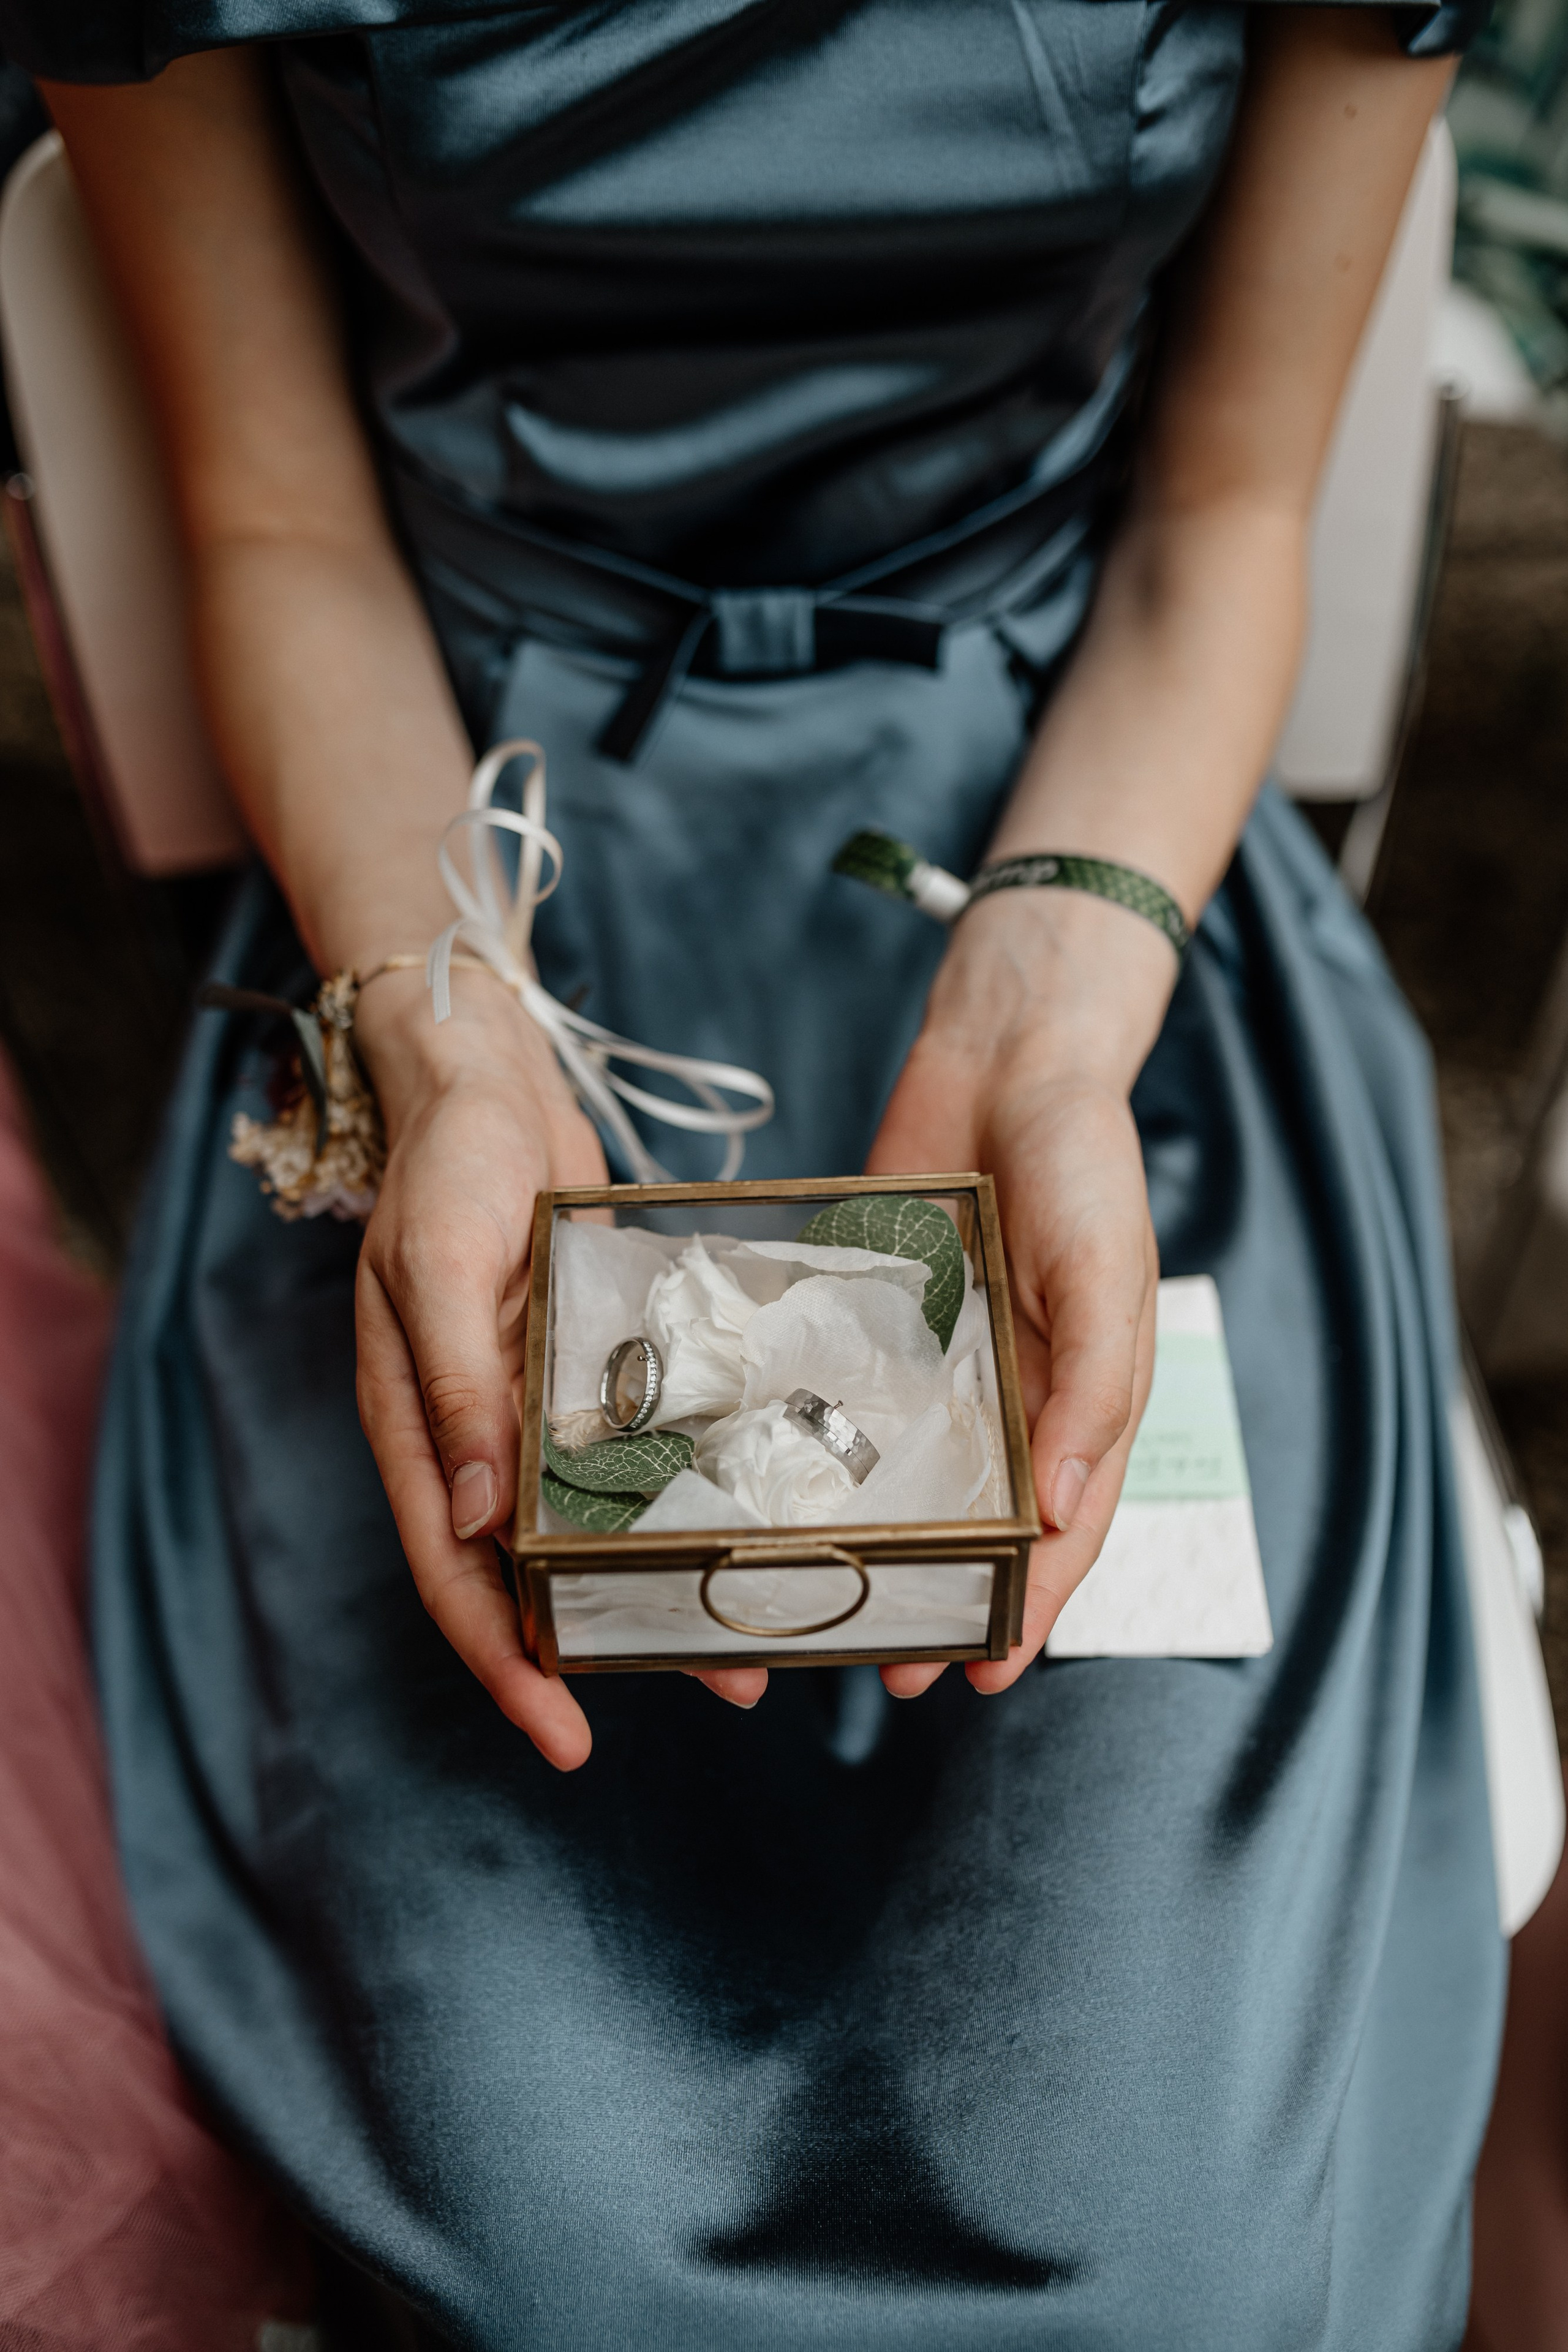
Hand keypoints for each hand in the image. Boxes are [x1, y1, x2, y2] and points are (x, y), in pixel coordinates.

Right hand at [352, 973, 764, 1770]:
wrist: (484, 1078)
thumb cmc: (449, 1164)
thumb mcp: (442, 1267)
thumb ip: (458, 1388)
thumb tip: (482, 1522)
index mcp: (419, 1427)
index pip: (457, 1577)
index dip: (507, 1665)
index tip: (567, 1739)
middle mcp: (472, 1432)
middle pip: (530, 1574)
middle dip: (606, 1648)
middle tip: (718, 1688)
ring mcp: (527, 1403)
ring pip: (584, 1524)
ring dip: (654, 1582)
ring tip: (749, 1629)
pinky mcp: (577, 1365)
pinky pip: (618, 1454)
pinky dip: (664, 1499)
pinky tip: (730, 1519)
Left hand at [865, 887, 1171, 1698]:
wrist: (1009, 1059)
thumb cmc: (1084, 1162)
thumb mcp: (1108, 1271)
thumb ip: (1095, 1384)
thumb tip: (1065, 1505)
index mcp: (1086, 1399)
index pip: (1065, 1531)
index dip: (1032, 1609)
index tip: (983, 1674)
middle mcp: (1017, 1398)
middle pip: (988, 1526)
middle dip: (947, 1605)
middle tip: (890, 1673)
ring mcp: (949, 1367)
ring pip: (917, 1482)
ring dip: (886, 1551)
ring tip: (833, 1612)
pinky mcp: (886, 1325)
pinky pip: (859, 1403)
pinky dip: (834, 1456)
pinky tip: (788, 1500)